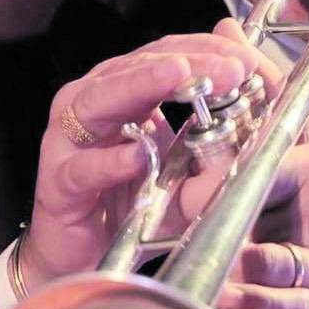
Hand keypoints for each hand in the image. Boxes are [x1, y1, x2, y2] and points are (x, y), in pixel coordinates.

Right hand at [21, 19, 282, 290]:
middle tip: (229, 69)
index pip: (167, 54)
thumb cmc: (135, 199)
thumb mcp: (187, 156)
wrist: (86, 257)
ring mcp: (69, 140)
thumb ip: (216, 115)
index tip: (245, 61)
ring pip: (101, 98)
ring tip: (181, 76)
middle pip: (138, 67)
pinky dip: (110, 161)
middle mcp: (92, 101)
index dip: (206, 51)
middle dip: (187, 62)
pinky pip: (82, 168)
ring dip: (144, 84)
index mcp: (124, 88)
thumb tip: (250, 63)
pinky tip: (139, 155)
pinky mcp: (58, 184)